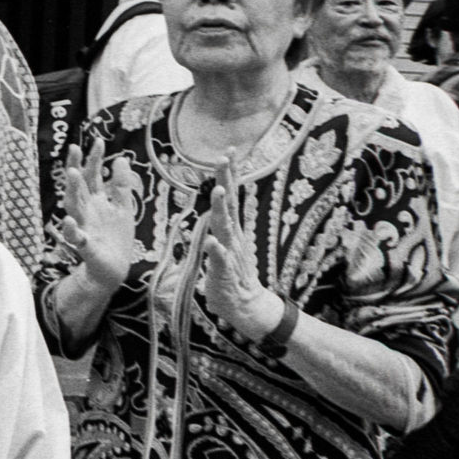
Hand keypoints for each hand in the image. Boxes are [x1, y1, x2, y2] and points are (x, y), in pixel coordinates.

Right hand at [51, 138, 142, 292]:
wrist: (115, 268)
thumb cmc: (116, 237)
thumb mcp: (123, 207)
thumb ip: (121, 185)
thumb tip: (120, 158)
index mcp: (97, 201)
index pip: (93, 175)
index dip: (95, 159)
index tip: (99, 141)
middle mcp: (87, 211)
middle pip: (79, 186)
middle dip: (76, 167)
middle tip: (74, 148)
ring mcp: (84, 227)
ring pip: (74, 206)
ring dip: (72, 191)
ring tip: (73, 174)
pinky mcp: (85, 246)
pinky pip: (76, 237)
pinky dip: (71, 230)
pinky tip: (68, 221)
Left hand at [200, 148, 282, 340]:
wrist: (247, 307)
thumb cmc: (231, 274)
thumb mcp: (223, 243)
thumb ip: (220, 224)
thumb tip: (218, 204)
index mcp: (230, 229)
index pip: (230, 196)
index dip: (229, 174)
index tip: (229, 151)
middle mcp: (232, 237)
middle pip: (230, 203)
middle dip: (227, 180)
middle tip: (225, 157)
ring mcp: (230, 254)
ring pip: (225, 228)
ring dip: (221, 210)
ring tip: (218, 192)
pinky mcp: (225, 274)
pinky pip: (220, 260)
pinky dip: (216, 250)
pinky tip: (210, 241)